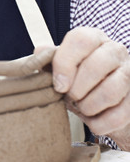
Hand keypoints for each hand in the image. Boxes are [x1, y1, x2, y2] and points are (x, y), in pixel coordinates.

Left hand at [51, 27, 129, 149]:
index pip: (81, 39)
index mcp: (93, 38)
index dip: (65, 63)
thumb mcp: (60, 65)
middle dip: (77, 89)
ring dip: (88, 106)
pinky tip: (92, 119)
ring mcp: (129, 73)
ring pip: (110, 91)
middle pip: (97, 65)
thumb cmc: (75, 78)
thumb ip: (48, 58)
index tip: (58, 85)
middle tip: (69, 97)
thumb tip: (40, 52)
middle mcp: (115, 51)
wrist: (99, 102)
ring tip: (81, 107)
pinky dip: (99, 123)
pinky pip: (118, 116)